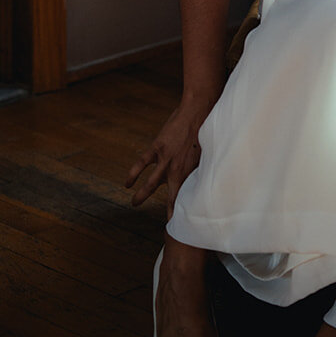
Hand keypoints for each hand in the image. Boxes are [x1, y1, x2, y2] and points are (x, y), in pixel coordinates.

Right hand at [125, 94, 216, 214]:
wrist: (198, 110)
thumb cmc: (208, 129)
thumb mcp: (208, 152)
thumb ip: (203, 167)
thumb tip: (206, 179)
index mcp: (192, 171)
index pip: (188, 197)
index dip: (184, 211)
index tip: (182, 225)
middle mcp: (178, 169)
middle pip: (172, 196)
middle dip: (168, 211)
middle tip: (165, 226)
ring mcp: (166, 159)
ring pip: (151, 183)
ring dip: (142, 195)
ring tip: (134, 204)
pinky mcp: (157, 147)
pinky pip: (141, 163)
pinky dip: (133, 173)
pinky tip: (127, 183)